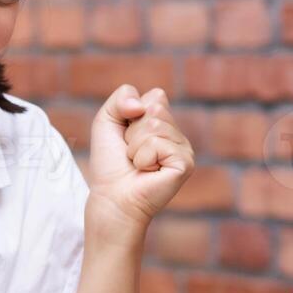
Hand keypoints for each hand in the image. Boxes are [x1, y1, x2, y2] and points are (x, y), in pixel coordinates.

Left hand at [86, 84, 194, 232]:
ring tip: (138, 163)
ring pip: (155, 125)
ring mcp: (184, 148)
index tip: (126, 136)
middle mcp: (177, 133)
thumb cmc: (110, 163)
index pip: (155, 96)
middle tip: (131, 153)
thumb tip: (142, 105)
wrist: (112, 196)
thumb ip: (122, 97)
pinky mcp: (185, 163)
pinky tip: (148, 171)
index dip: (131, 113)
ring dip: (135, 146)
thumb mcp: (106, 119)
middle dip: (133, 130)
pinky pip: (158, 144)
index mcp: (163, 122)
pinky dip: (144, 158)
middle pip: (155, 107)